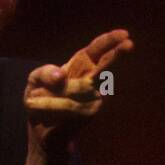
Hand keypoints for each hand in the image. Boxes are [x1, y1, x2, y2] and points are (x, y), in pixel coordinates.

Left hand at [24, 29, 133, 153]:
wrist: (39, 130)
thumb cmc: (40, 99)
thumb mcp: (35, 80)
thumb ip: (45, 73)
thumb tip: (62, 75)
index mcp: (80, 66)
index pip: (96, 50)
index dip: (109, 41)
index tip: (124, 34)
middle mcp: (91, 81)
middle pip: (106, 66)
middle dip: (116, 56)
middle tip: (129, 45)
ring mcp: (93, 98)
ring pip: (79, 89)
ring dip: (53, 96)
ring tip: (35, 101)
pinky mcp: (88, 114)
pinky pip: (70, 105)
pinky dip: (52, 105)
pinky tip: (43, 108)